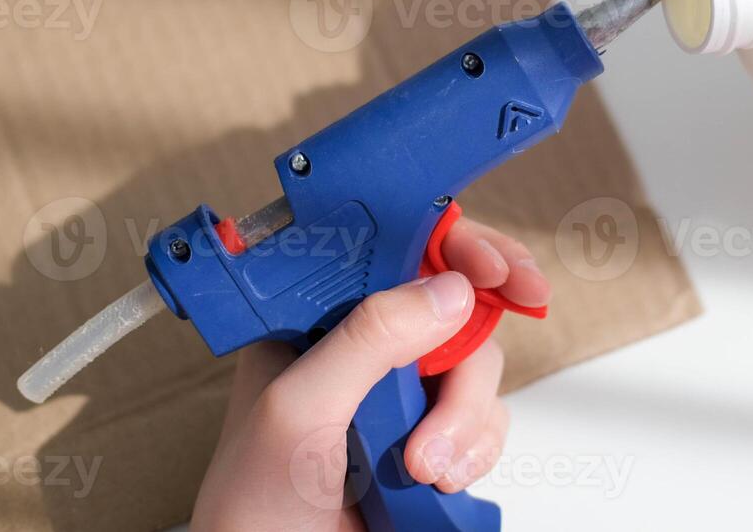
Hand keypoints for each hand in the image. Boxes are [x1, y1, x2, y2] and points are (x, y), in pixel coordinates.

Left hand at [190, 216, 549, 531]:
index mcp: (317, 319)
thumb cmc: (254, 508)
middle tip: (488, 365)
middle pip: (455, 307)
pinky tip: (439, 478)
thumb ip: (368, 340)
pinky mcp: (431, 436)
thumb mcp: (299, 411)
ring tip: (426, 466)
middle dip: (468, 353)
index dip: (456, 247)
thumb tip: (449, 289)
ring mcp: (400, 394)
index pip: (396, 250)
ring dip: (467, 417)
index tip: (497, 269)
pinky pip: (486, 420)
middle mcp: (364, 347)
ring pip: (477, 366)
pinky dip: (476, 448)